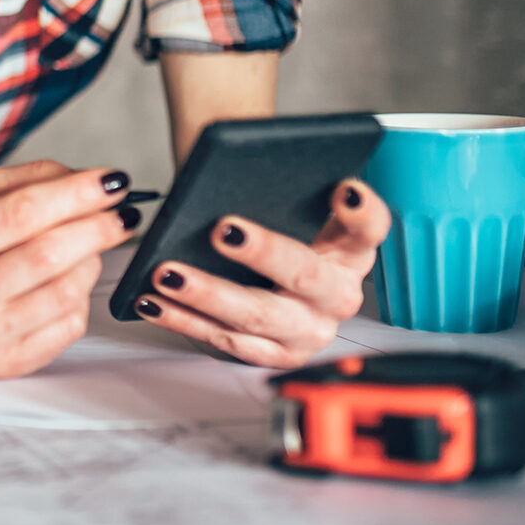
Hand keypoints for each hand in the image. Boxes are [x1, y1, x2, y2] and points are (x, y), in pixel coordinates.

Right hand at [0, 160, 140, 379]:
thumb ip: (29, 181)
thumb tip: (94, 183)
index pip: (19, 215)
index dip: (74, 195)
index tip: (112, 181)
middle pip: (48, 256)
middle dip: (97, 227)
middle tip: (122, 212)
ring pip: (66, 292)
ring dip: (91, 260)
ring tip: (85, 244)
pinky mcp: (4, 364)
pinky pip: (69, 326)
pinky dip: (80, 295)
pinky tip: (65, 279)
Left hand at [133, 179, 391, 366]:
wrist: (277, 286)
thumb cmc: (282, 239)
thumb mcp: (290, 214)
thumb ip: (277, 193)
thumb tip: (230, 169)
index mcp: (350, 252)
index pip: (369, 228)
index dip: (361, 210)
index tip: (343, 187)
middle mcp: (337, 295)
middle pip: (304, 273)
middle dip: (262, 252)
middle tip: (223, 230)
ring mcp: (309, 331)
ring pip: (256, 315)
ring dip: (207, 294)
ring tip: (168, 273)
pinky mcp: (276, 354)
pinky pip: (226, 341)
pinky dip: (184, 320)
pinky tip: (155, 301)